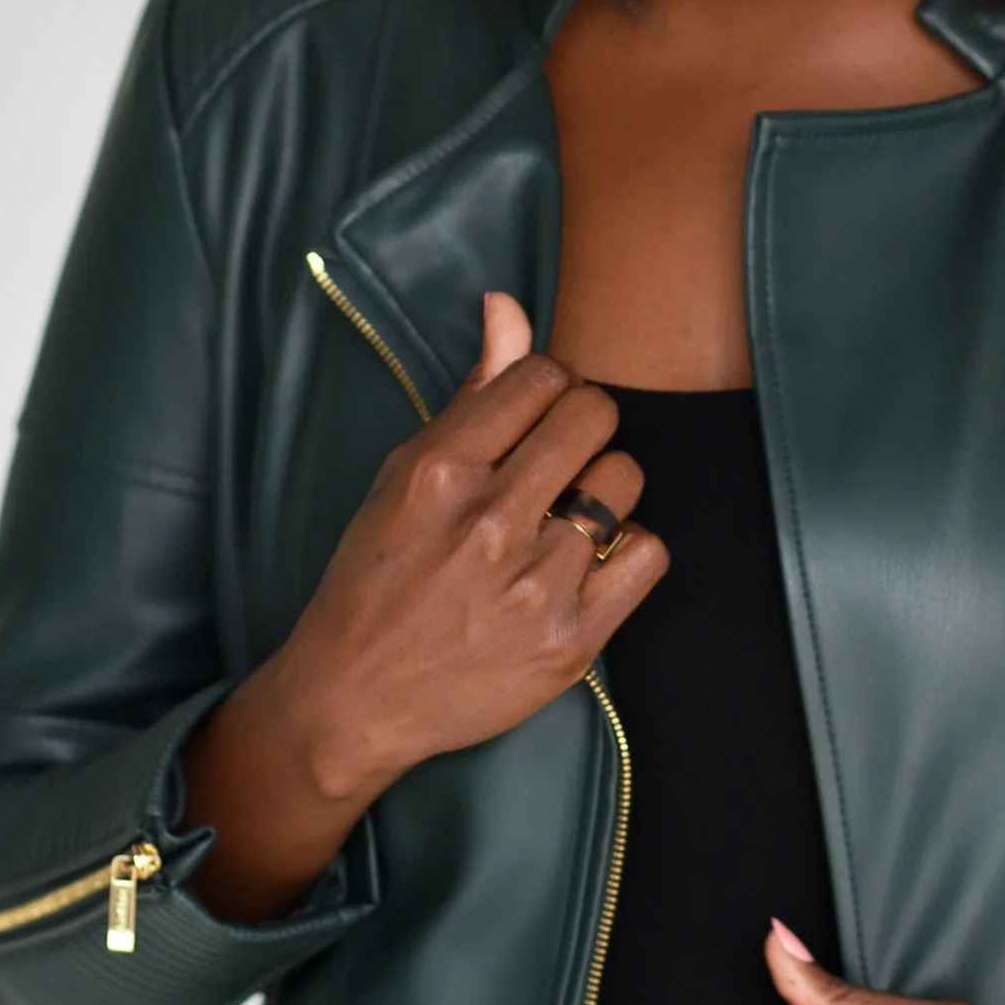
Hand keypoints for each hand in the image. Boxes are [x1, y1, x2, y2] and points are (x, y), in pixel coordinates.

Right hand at [190, 293, 666, 918]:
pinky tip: (590, 562)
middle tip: (559, 465)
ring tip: (568, 518)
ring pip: (626, 480)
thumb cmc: (375, 579)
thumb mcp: (402, 475)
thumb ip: (470, 393)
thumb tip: (509, 305)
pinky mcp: (571, 639)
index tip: (535, 420)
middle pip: (594, 416)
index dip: (548, 390)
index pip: (542, 375)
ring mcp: (534, 582)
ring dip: (606, 491)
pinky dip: (629, 551)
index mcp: (440, 469)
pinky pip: (648, 552)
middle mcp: (489, 520)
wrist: (356, 699)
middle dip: (584, 429)